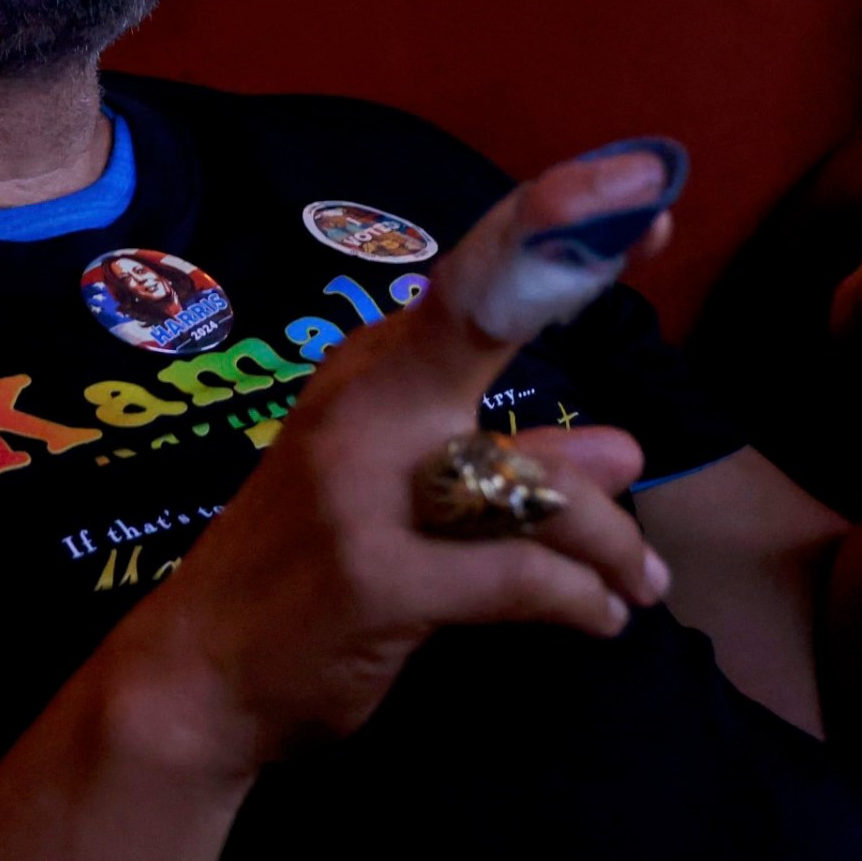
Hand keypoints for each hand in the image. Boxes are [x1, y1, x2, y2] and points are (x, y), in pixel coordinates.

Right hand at [104, 148, 682, 772]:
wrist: (197, 677)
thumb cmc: (307, 570)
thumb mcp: (409, 500)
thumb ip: (516, 468)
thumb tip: (626, 450)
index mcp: (368, 374)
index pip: (468, 279)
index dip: (552, 219)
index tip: (640, 182)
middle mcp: (362, 410)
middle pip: (480, 315)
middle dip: (567, 254)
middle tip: (664, 224)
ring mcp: (363, 492)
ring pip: (534, 482)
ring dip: (612, 540)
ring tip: (641, 583)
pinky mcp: (379, 580)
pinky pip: (522, 576)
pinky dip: (580, 599)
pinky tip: (602, 618)